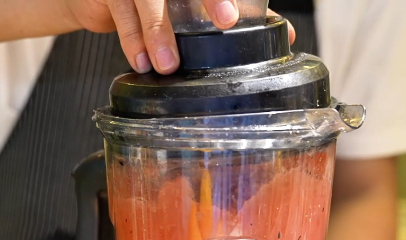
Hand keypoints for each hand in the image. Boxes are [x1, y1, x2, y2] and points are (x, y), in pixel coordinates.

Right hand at [65, 0, 294, 73]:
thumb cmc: (160, 0)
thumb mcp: (194, 1)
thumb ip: (231, 10)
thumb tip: (284, 33)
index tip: (235, 15)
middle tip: (226, 21)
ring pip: (147, 0)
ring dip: (158, 33)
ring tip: (168, 66)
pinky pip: (122, 16)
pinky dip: (132, 41)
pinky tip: (140, 62)